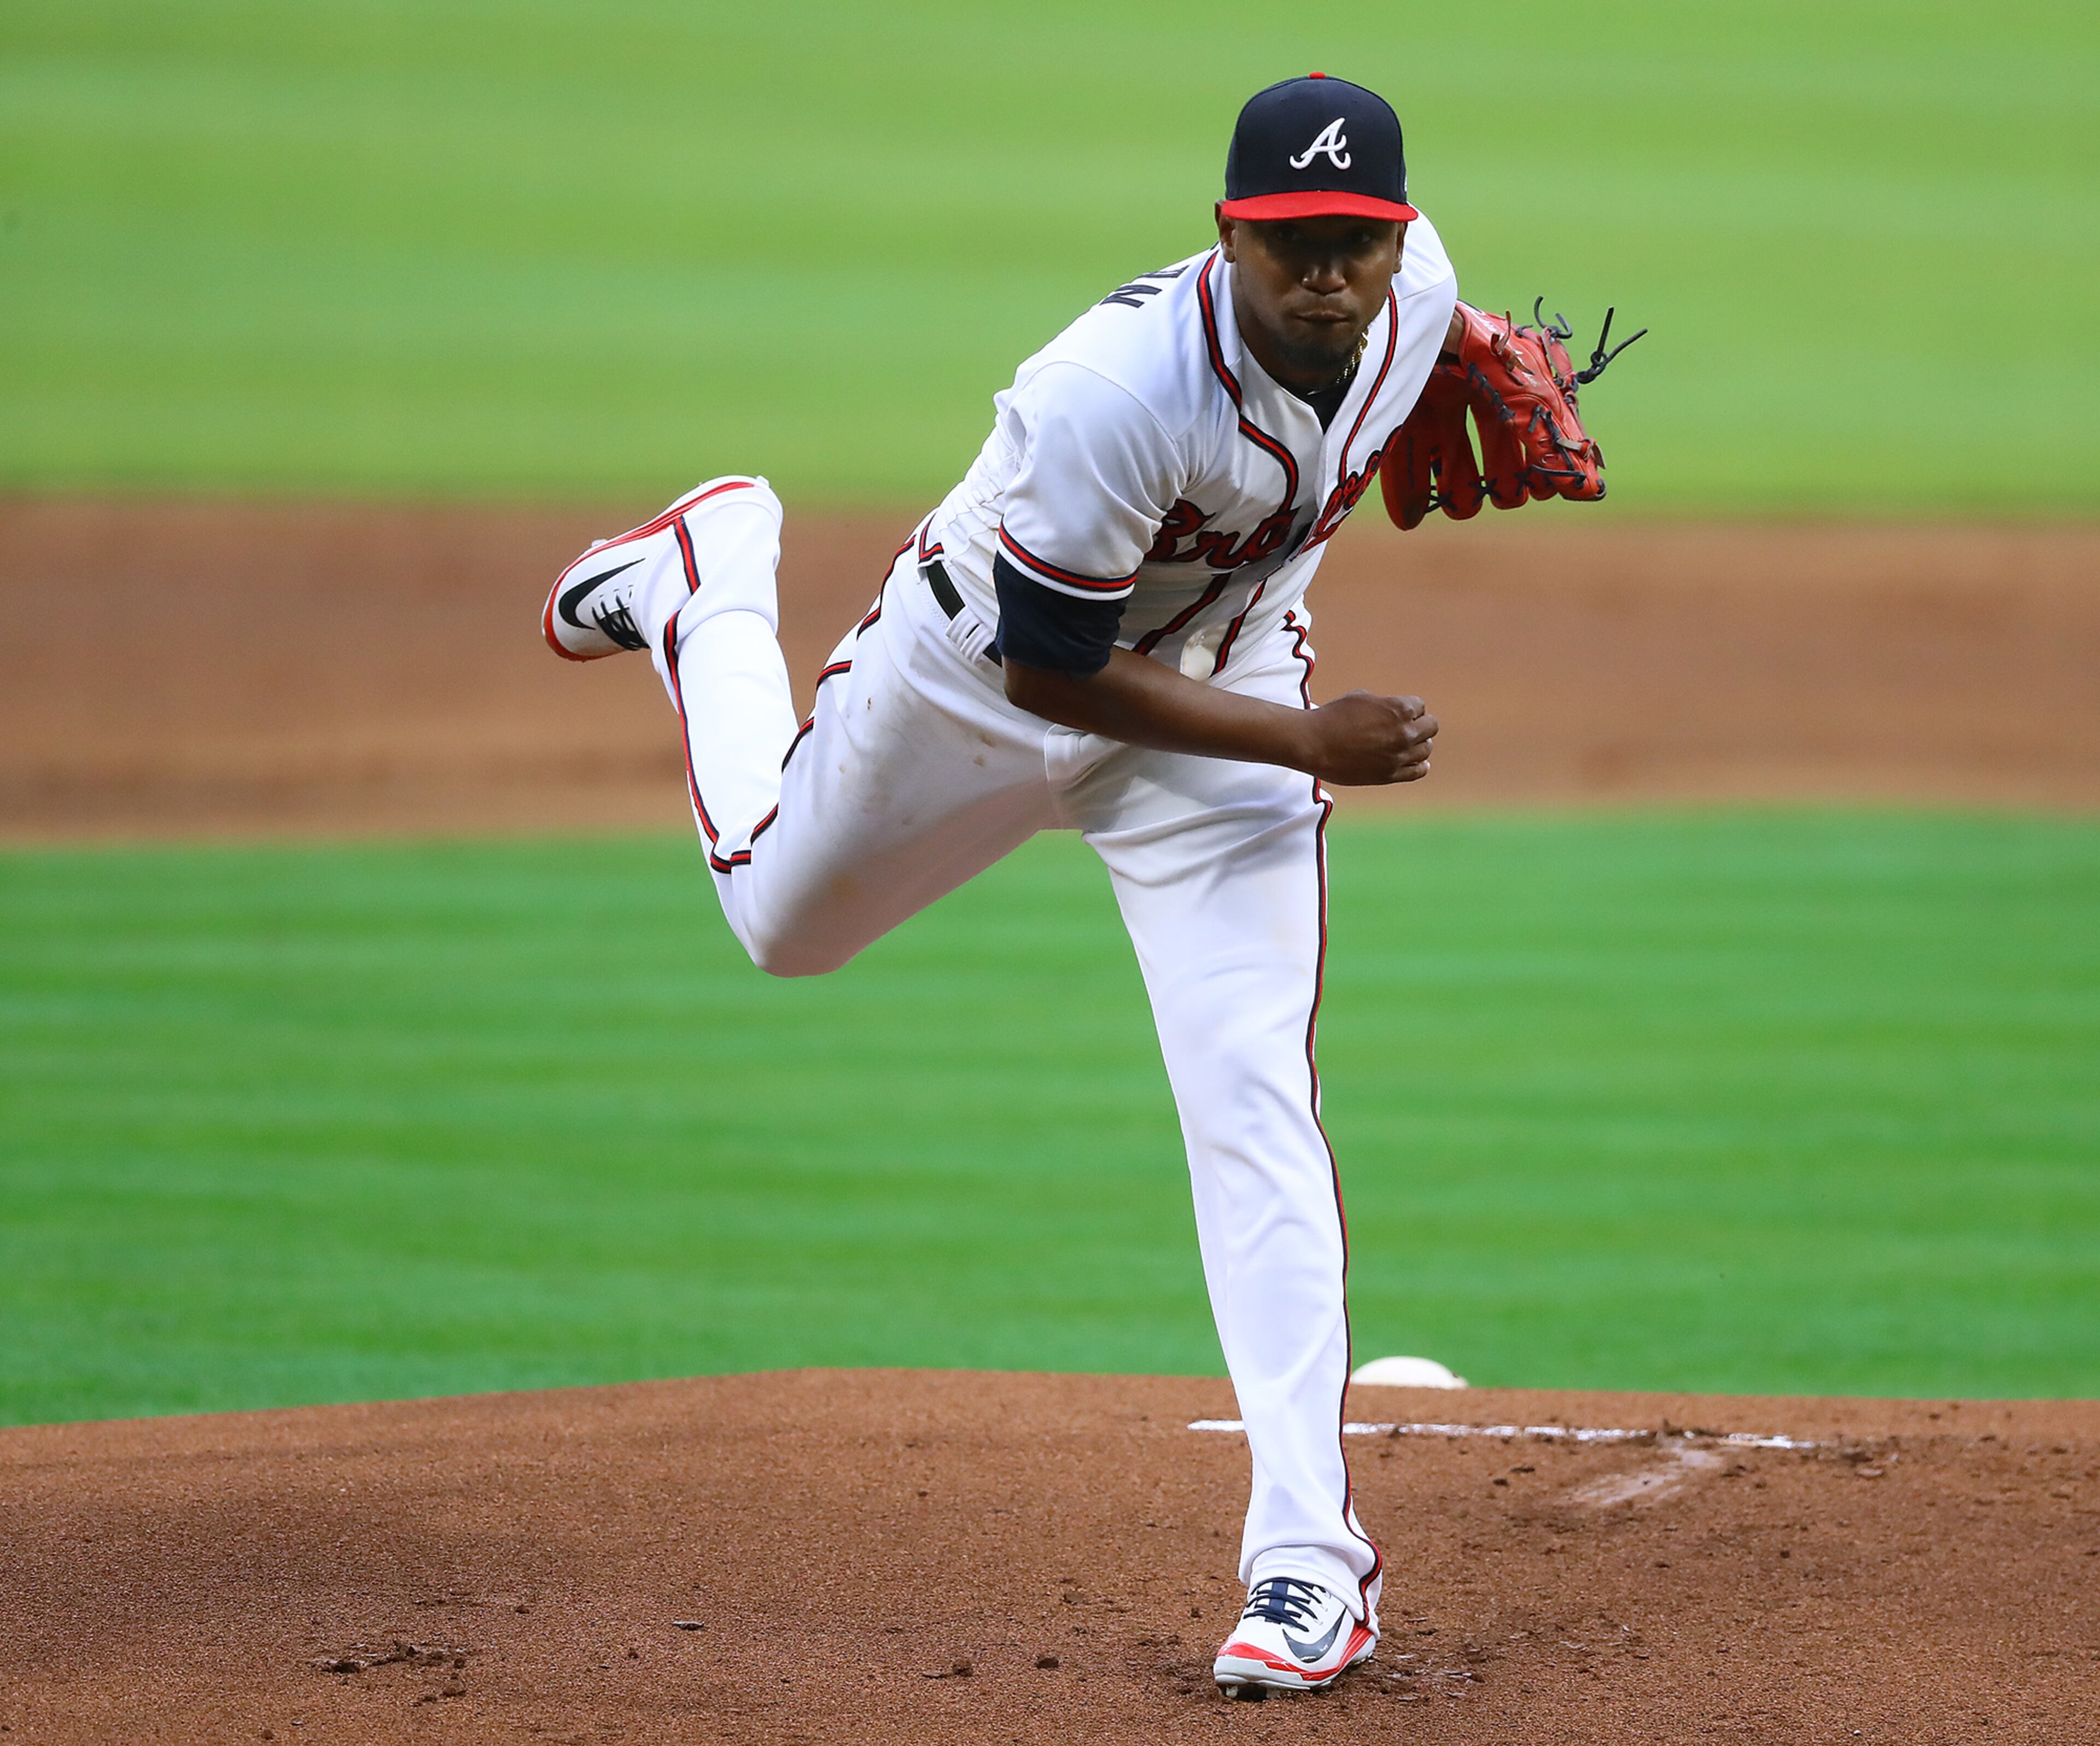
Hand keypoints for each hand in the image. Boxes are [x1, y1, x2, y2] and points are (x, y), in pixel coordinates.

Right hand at [1297, 691, 1437, 785]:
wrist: (1314, 744)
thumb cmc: (1334, 716)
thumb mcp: (1362, 698)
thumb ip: (1385, 705)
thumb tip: (1396, 712)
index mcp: (1399, 709)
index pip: (1420, 707)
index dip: (1409, 708)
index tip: (1396, 713)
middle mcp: (1404, 733)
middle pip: (1431, 727)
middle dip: (1420, 724)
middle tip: (1406, 727)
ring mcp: (1399, 756)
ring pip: (1426, 750)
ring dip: (1419, 744)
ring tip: (1406, 744)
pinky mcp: (1390, 775)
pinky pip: (1418, 771)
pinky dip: (1420, 765)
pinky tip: (1415, 762)